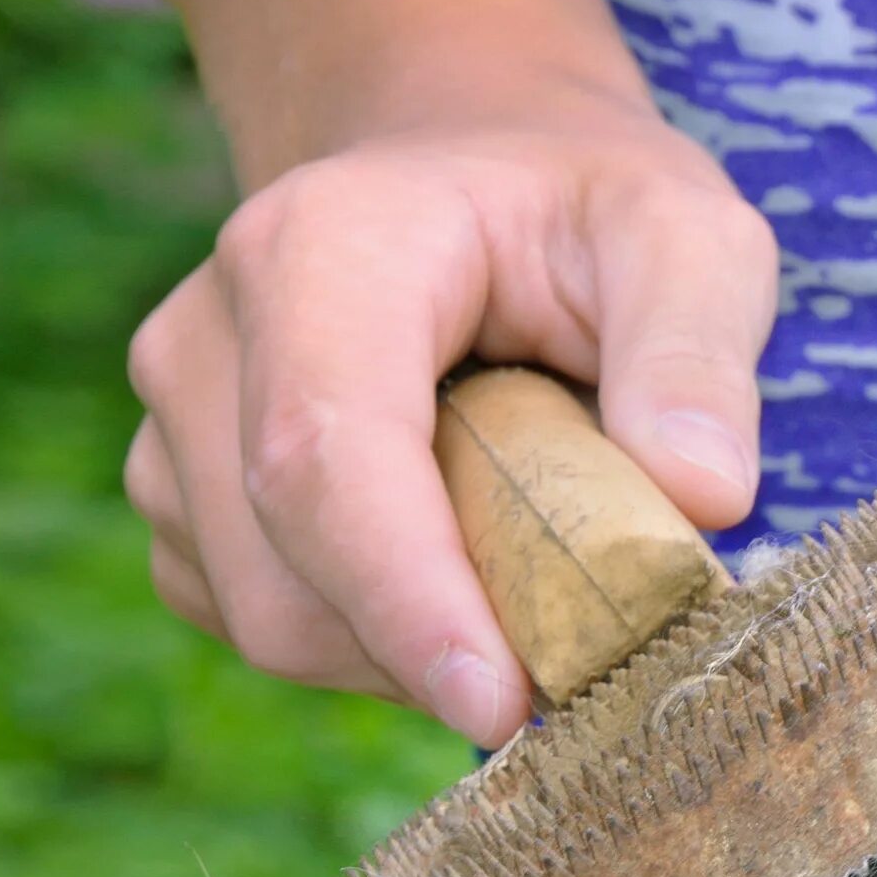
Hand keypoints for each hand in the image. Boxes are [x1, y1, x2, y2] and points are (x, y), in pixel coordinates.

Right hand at [123, 86, 777, 743]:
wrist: (468, 171)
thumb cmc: (584, 212)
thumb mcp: (687, 239)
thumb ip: (700, 354)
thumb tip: (703, 499)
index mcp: (319, 250)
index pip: (324, 455)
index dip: (405, 598)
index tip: (503, 705)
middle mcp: (206, 336)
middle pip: (286, 571)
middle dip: (436, 649)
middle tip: (591, 653)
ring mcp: (173, 425)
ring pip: (271, 621)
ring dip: (415, 653)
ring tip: (532, 574)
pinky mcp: (184, 502)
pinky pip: (268, 628)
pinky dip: (378, 648)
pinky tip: (465, 579)